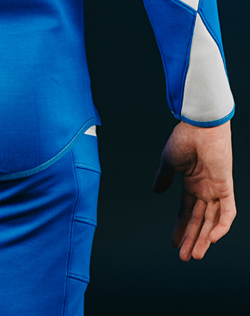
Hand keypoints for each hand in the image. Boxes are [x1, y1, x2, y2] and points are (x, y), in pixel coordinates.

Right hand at [152, 119, 234, 260]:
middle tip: (184, 257)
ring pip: (213, 221)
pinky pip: (228, 212)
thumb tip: (155, 192)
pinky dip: (221, 226)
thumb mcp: (168, 161)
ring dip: (204, 239)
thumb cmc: (184, 138)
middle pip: (199, 220)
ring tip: (194, 254)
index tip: (173, 243)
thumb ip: (163, 177)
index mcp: (191, 183)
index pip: (186, 212)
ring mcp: (216, 189)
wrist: (200, 125)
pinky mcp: (226, 187)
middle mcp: (205, 189)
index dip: (180, 227)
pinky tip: (211, 238)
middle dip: (191, 239)